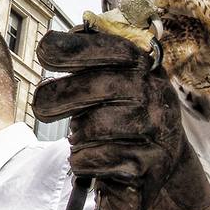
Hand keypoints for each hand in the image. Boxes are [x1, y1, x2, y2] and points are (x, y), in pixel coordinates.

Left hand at [32, 26, 182, 193]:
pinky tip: (86, 158)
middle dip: (58, 95)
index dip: (76, 47)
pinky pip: (97, 158)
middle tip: (41, 106)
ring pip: (94, 126)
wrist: (168, 164)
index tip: (43, 50)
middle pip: (98, 87)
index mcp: (147, 68)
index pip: (115, 49)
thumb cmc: (131, 116)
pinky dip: (82, 160)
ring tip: (79, 137)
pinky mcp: (148, 163)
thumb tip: (53, 45)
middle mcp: (155, 94)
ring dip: (76, 135)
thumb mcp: (122, 83)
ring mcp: (156, 129)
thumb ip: (94, 64)